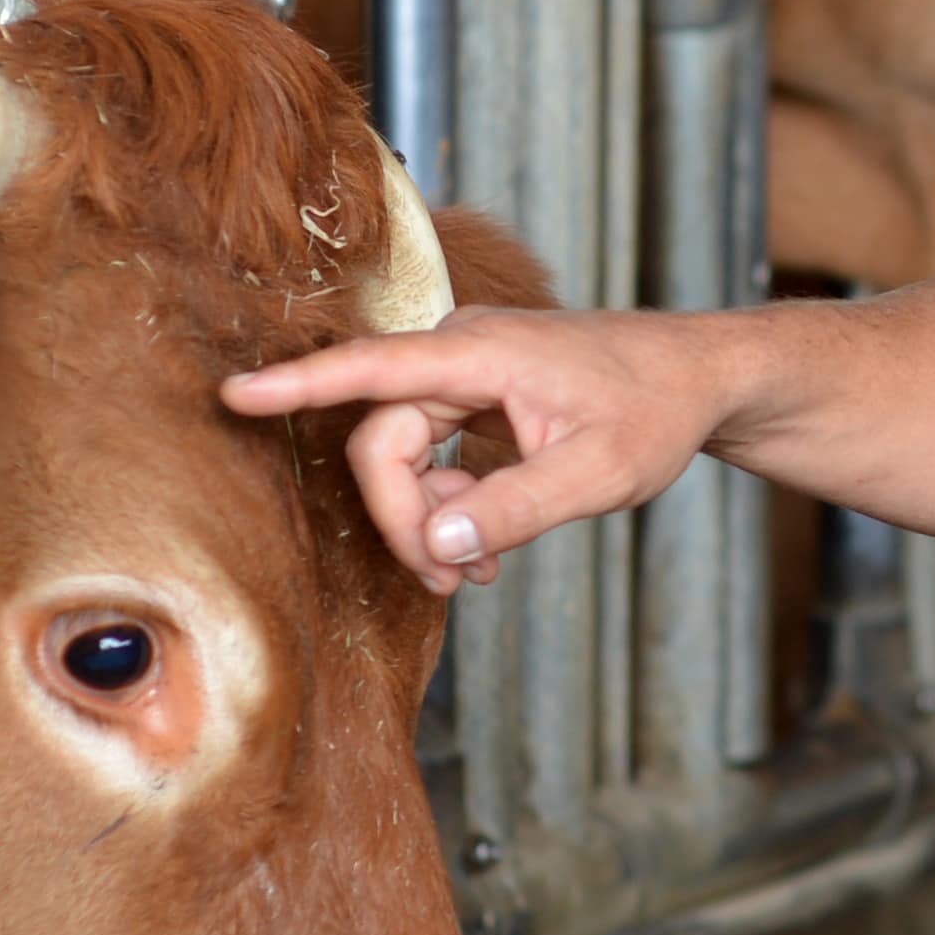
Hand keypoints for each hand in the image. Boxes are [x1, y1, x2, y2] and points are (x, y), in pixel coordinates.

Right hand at [222, 306, 731, 596]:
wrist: (699, 379)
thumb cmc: (655, 411)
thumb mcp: (598, 474)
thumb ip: (514, 508)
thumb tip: (437, 543)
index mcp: (481, 353)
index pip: (372, 368)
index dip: (299, 385)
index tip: (235, 394)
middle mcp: (461, 353)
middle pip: (383, 441)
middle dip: (404, 518)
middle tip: (452, 582)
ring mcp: (465, 375)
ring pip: (401, 455)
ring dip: (426, 521)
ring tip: (474, 575)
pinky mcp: (473, 400)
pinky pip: (429, 455)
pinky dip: (447, 507)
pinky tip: (481, 550)